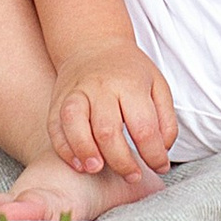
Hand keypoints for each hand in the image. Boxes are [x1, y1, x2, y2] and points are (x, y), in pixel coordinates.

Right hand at [49, 38, 177, 181]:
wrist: (94, 44)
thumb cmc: (129, 72)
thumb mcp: (158, 86)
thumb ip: (165, 121)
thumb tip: (162, 154)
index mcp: (130, 84)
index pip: (144, 127)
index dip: (154, 155)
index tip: (160, 168)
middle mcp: (100, 88)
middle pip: (108, 130)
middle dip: (122, 161)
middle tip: (133, 176)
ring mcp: (76, 93)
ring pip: (75, 124)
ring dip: (86, 152)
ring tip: (97, 169)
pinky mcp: (57, 101)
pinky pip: (55, 128)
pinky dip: (64, 149)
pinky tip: (78, 164)